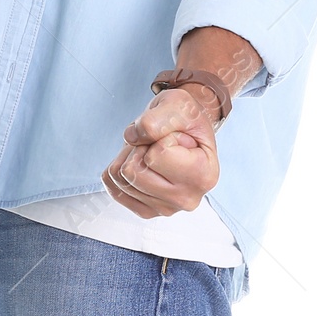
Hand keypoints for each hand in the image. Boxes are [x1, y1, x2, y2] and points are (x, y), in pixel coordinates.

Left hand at [101, 87, 220, 217]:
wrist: (185, 131)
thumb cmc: (186, 121)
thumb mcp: (178, 105)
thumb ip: (156, 119)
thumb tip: (132, 137)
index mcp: (203, 176)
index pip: (156, 156)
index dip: (158, 137)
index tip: (175, 136)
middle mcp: (188, 199)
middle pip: (133, 171)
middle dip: (138, 147)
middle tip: (157, 143)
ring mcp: (167, 208)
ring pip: (120, 177)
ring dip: (129, 155)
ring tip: (151, 151)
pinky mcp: (147, 210)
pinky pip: (113, 186)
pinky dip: (120, 166)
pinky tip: (141, 163)